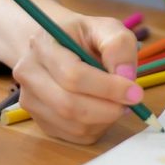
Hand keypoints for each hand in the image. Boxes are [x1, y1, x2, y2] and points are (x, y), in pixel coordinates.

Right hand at [9, 10, 140, 143]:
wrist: (56, 47)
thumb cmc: (83, 37)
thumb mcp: (105, 28)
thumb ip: (119, 44)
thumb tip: (125, 76)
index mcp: (43, 45)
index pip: (73, 76)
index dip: (108, 88)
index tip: (136, 92)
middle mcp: (29, 74)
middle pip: (69, 105)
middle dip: (108, 109)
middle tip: (132, 102)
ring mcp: (30, 101)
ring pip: (73, 125)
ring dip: (105, 119)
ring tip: (118, 102)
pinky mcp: (40, 121)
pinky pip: (75, 136)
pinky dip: (98, 128)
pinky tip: (104, 110)